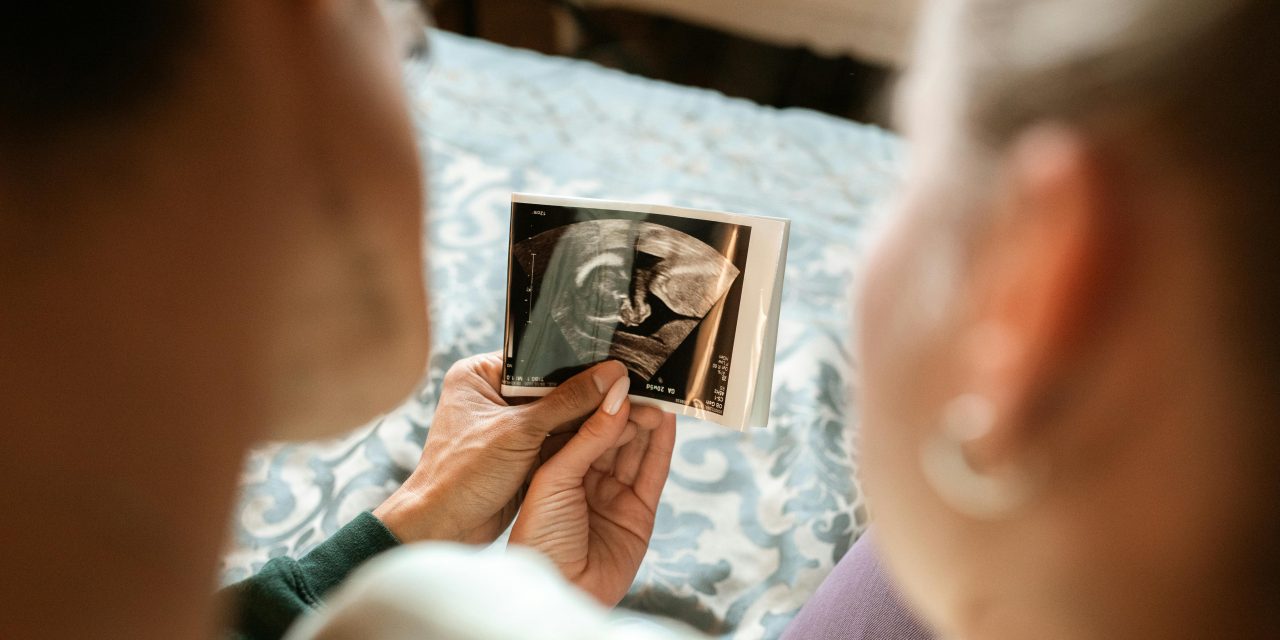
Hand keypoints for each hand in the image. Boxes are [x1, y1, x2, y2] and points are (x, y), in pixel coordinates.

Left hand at [374, 352, 632, 544]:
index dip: (577, 362)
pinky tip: (612, 436)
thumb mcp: (520, 432)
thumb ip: (568, 401)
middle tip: (631, 387)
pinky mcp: (519, 452)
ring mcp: (508, 425)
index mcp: (480, 374)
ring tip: (631, 409)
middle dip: (588, 393)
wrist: (442, 529)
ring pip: (559, 415)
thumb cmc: (462, 475)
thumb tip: (613, 375)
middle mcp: (494, 394)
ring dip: (587, 419)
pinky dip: (578, 441)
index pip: (539, 358)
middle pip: (553, 386)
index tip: (616, 362)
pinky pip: (556, 439)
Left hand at [509, 391, 676, 605]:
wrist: (555, 593)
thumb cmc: (537, 536)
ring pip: (631, 447)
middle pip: (607, 430)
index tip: (613, 369)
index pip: (575, 418)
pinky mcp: (636, 513)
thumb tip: (617, 394)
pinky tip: (666, 422)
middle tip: (643, 379)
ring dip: (644, 421)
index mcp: (550, 464)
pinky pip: (651, 472)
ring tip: (658, 394)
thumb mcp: (554, 476)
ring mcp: (608, 494)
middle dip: (624, 404)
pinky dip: (660, 447)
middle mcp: (579, 476)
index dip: (594, 395)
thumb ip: (586, 435)